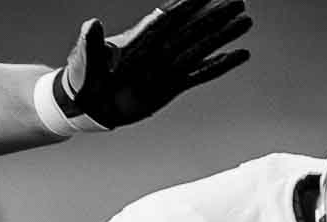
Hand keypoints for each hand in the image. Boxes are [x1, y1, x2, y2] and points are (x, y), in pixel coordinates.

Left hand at [48, 0, 252, 130]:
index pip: (169, 18)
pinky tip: (237, 56)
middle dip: (215, 15)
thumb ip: (89, 43)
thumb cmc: (81, 81)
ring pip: (201, 47)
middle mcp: (158, 50)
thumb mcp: (82, 60)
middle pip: (193, 28)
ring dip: (223, 35)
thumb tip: (91, 23)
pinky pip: (201, 74)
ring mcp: (168, 68)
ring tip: (245, 21)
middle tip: (239, 1)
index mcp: (139, 41)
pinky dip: (219, 65)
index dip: (188, 5)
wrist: (86, 106)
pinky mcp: (173, 86)